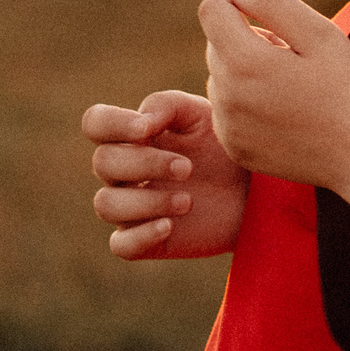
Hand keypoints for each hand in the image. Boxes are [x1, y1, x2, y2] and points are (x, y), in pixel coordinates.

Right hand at [82, 89, 248, 258]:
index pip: (96, 123)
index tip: (147, 129)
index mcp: (133, 137)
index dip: (111, 124)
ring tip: (188, 200)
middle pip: (103, 163)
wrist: (254, 190)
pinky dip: (140, 235)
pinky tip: (169, 226)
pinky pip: (121, 245)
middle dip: (145, 163)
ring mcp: (132, 208)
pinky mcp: (146, 241)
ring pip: (106, 205)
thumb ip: (168, 105)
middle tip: (188, 168)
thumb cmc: (222, 146)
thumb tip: (142, 121)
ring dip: (146, 201)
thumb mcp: (201, 115)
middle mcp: (125, 172)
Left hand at [199, 0, 349, 191]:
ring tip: (292, 77)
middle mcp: (225, 97)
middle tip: (294, 44)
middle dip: (247, 30)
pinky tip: (284, 105)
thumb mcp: (319, 33)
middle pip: (217, 41)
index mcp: (244, 63)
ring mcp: (227, 127)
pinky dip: (246, 96)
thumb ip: (272, 2)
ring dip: (246, 64)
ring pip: (221, 74)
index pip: (212, 9)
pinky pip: (227, 107)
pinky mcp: (234, 147)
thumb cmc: (347, 90)